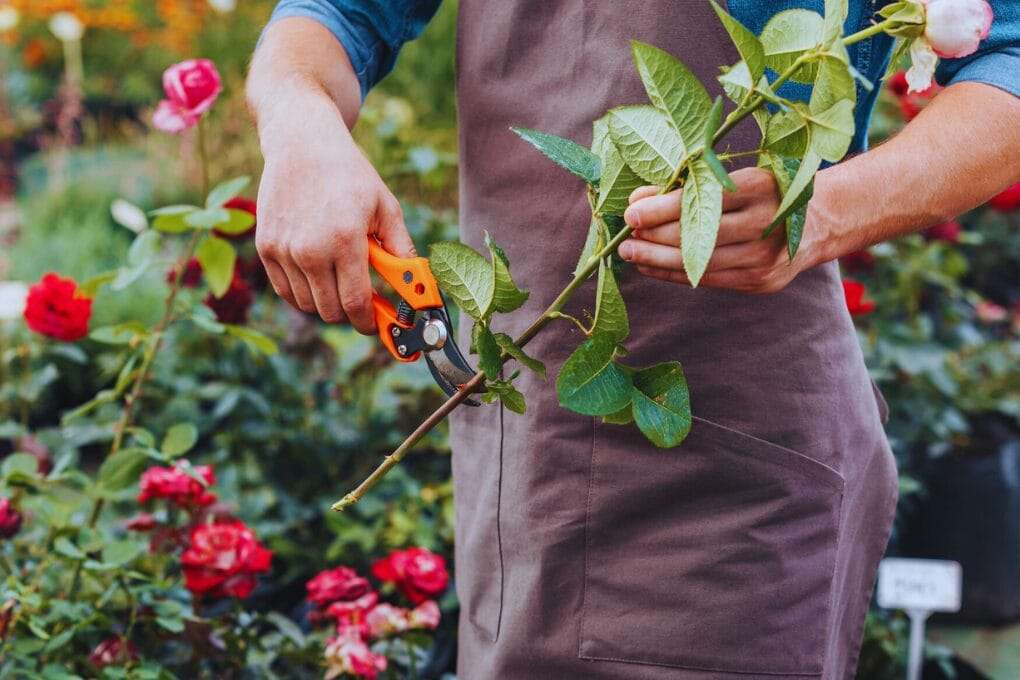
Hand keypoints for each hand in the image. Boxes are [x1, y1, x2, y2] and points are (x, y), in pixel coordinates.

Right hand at [254, 95, 414, 332]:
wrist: (302, 143)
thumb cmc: (350, 174)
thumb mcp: (385, 207)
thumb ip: (401, 251)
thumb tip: (417, 286)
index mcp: (344, 241)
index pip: (355, 304)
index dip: (369, 322)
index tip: (378, 324)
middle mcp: (309, 250)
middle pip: (330, 311)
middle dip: (351, 312)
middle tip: (362, 299)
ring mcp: (283, 251)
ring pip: (307, 304)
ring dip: (326, 301)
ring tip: (340, 276)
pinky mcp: (266, 248)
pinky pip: (286, 291)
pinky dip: (303, 292)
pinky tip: (317, 273)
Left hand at [618, 167, 815, 292]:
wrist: (820, 220)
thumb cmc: (766, 190)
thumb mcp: (734, 177)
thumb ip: (689, 186)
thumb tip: (638, 199)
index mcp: (761, 187)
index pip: (703, 200)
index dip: (663, 209)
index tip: (631, 213)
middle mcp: (766, 223)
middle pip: (699, 235)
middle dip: (654, 237)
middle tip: (624, 238)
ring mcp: (765, 257)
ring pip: (699, 262)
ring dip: (657, 260)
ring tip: (630, 254)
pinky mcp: (761, 281)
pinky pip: (708, 279)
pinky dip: (674, 274)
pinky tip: (651, 268)